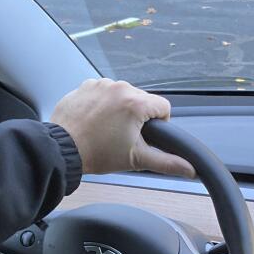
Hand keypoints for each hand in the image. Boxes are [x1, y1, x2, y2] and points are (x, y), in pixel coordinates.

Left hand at [50, 78, 194, 177]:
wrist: (62, 149)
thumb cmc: (97, 154)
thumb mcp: (136, 160)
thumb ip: (167, 162)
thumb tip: (190, 169)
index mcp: (136, 102)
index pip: (163, 107)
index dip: (158, 124)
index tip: (143, 136)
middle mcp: (120, 87)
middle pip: (142, 100)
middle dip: (137, 117)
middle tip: (121, 136)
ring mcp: (101, 84)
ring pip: (122, 95)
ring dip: (119, 110)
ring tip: (106, 129)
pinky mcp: (86, 85)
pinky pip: (103, 92)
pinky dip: (102, 104)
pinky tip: (94, 121)